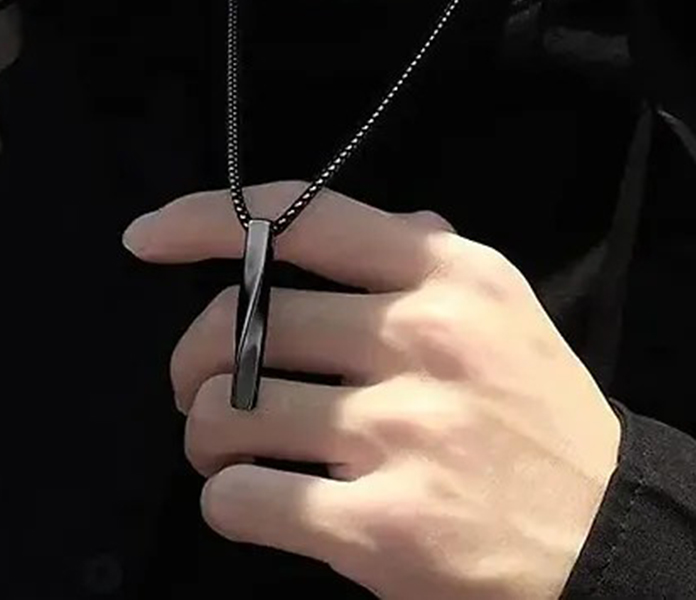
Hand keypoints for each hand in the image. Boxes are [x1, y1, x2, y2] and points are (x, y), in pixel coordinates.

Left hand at [123, 181, 620, 599]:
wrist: (603, 533)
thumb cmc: (534, 410)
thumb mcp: (496, 307)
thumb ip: (416, 252)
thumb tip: (331, 228)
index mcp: (445, 275)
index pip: (303, 217)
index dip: (206, 219)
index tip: (146, 237)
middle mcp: (422, 338)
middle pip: (241, 322)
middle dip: (191, 358)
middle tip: (195, 385)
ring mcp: (403, 433)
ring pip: (227, 409)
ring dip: (204, 431)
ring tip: (228, 446)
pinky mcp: (385, 527)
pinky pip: (244, 497)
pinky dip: (225, 499)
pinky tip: (252, 499)